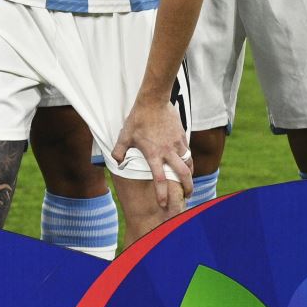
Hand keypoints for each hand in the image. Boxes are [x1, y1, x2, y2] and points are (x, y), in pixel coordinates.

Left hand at [112, 94, 192, 209]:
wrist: (154, 101)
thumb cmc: (137, 119)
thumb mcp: (125, 135)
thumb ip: (120, 150)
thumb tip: (117, 162)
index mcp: (153, 154)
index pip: (159, 179)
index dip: (162, 193)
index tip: (164, 204)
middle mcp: (168, 152)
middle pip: (183, 174)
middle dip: (187, 188)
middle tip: (187, 197)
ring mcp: (178, 144)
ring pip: (189, 164)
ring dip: (190, 175)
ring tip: (188, 182)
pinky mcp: (183, 137)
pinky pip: (188, 152)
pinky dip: (189, 160)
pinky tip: (186, 163)